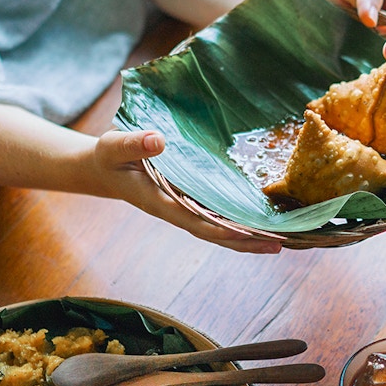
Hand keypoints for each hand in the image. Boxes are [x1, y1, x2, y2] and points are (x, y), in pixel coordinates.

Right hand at [94, 130, 281, 253]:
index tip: (249, 232)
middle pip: (216, 233)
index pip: (196, 221)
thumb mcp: (114, 146)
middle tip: (281, 245)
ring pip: (219, 228)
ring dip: (248, 236)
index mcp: (159, 202)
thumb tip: (158, 140)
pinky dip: (239, 221)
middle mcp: (176, 210)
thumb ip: (134, 143)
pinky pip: (217, 216)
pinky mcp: (189, 201)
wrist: (104, 168)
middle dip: (246, 241)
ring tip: (282, 240)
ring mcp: (184, 208)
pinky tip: (261, 221)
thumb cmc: (109, 157)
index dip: (223, 229)